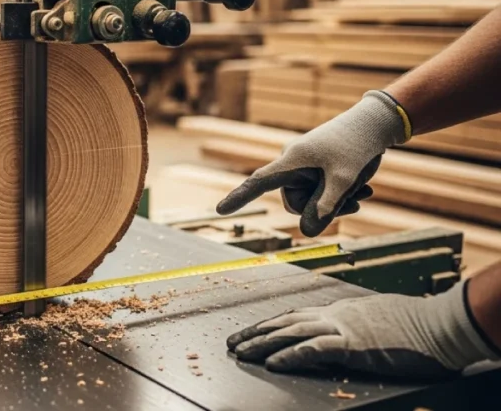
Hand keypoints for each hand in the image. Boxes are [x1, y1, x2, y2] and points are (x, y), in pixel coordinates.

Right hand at [216, 91, 408, 236]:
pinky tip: (363, 190)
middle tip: (354, 199)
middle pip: (295, 201)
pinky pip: (319, 190)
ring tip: (363, 192)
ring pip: (311, 198)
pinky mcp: (317, 166)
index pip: (258, 183)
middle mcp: (292, 163)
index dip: (239, 198)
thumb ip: (325, 207)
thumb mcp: (345, 181)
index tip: (220, 210)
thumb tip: (306, 232)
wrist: (376, 123)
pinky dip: (339, 194)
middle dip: (322, 207)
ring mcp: (305, 165)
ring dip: (335, 202)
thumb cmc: (358, 147)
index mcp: (291, 162)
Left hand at [227, 282, 498, 378]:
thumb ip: (352, 326)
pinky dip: (290, 355)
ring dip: (262, 343)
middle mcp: (335, 314)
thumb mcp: (375, 321)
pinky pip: (314, 349)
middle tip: (232, 342)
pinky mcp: (353, 344)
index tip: (250, 331)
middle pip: (285, 321)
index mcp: (340, 310)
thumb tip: (339, 337)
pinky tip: (272, 362)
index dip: (270, 323)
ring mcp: (342, 327)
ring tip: (240, 352)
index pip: (295, 315)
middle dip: (256, 332)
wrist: (439, 324)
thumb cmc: (414, 325)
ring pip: (291, 332)